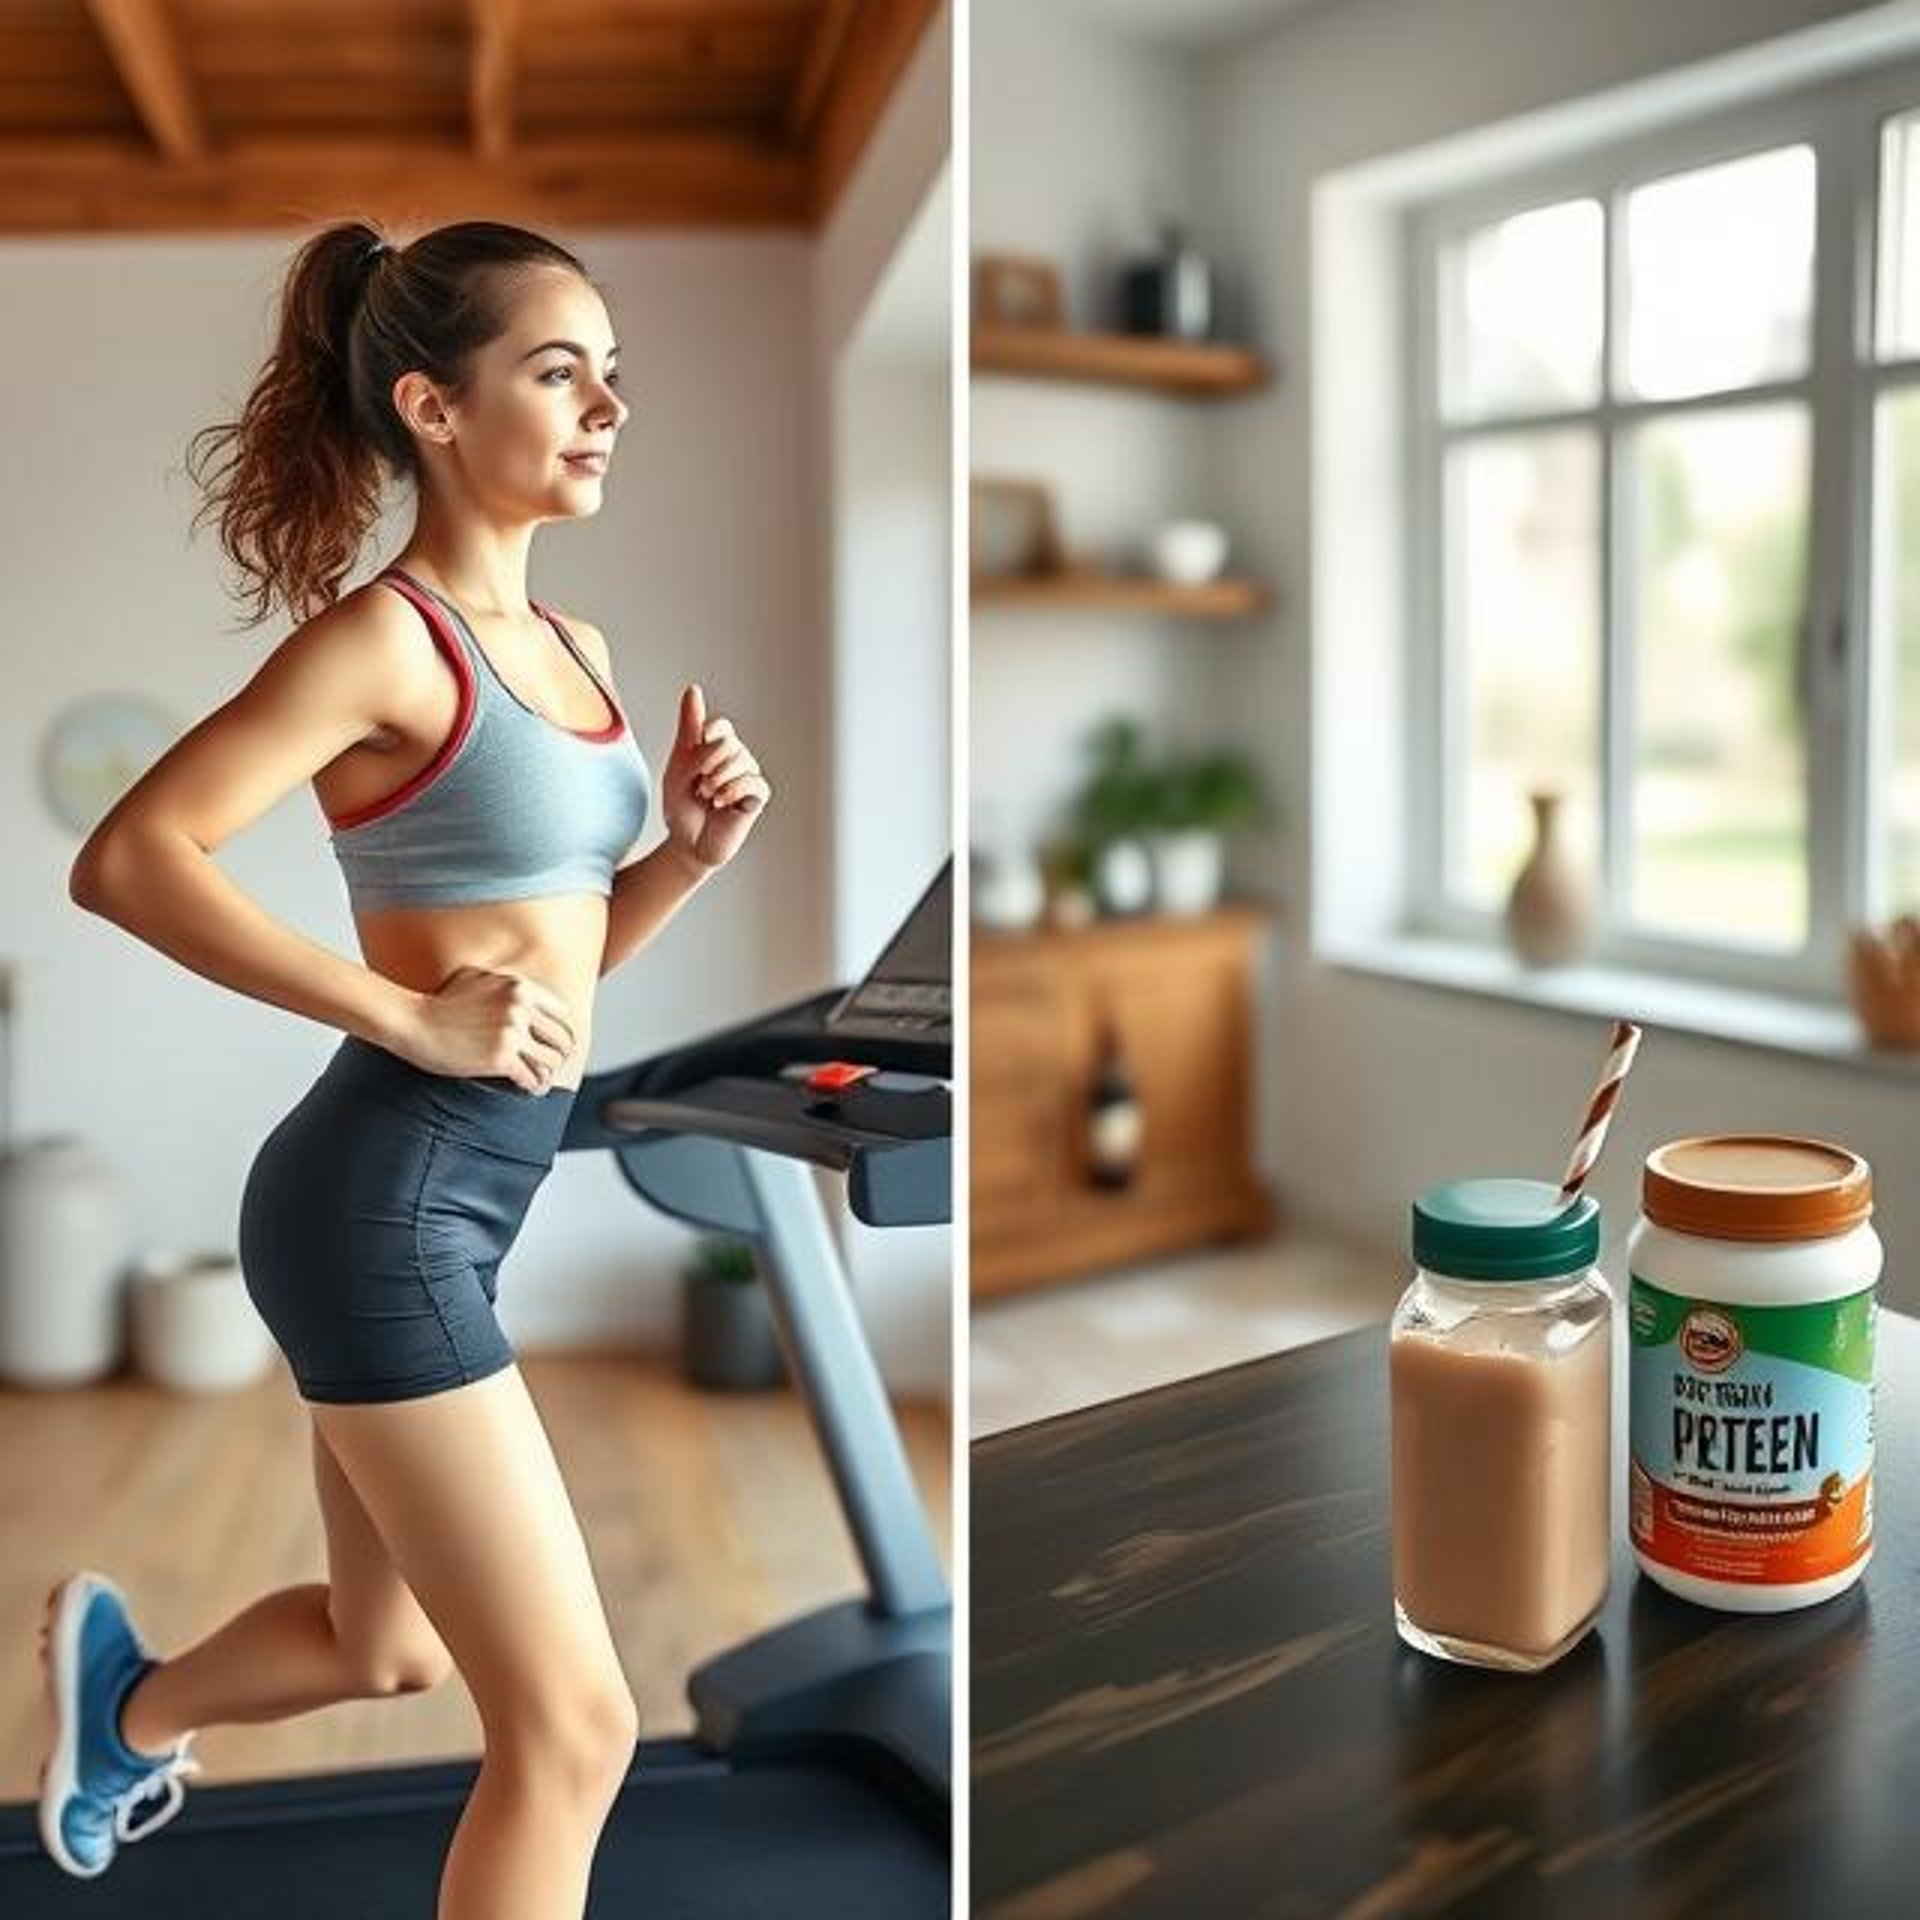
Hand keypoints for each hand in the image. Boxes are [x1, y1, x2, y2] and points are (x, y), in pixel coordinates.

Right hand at [396, 966, 576, 1092]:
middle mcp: (520, 1008)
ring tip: (541, 1081)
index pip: (562, 1014)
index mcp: (520, 988)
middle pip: (562, 1039)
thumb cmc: (440, 1002)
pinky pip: (532, 1078)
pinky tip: (529, 1090)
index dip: (562, 1033)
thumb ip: (505, 983)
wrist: (412, 1020)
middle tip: (552, 1067)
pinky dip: (534, 1087)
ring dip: (548, 1075)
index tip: (556, 1045)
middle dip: (559, 1056)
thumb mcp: (477, 977)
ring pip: (551, 1061)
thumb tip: (524, 991)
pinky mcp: (500, 1058)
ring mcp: (511, 1033)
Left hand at [660, 684, 770, 871]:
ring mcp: (749, 776)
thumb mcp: (679, 762)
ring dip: (717, 781)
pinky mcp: (757, 796)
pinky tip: (719, 803)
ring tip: (707, 796)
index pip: (721, 728)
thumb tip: (693, 688)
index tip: (693, 760)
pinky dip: (732, 791)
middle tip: (698, 785)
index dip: (705, 740)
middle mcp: (737, 758)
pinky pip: (753, 783)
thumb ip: (689, 726)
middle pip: (729, 743)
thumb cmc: (681, 804)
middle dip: (707, 765)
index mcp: (718, 746)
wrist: (687, 843)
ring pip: (741, 761)